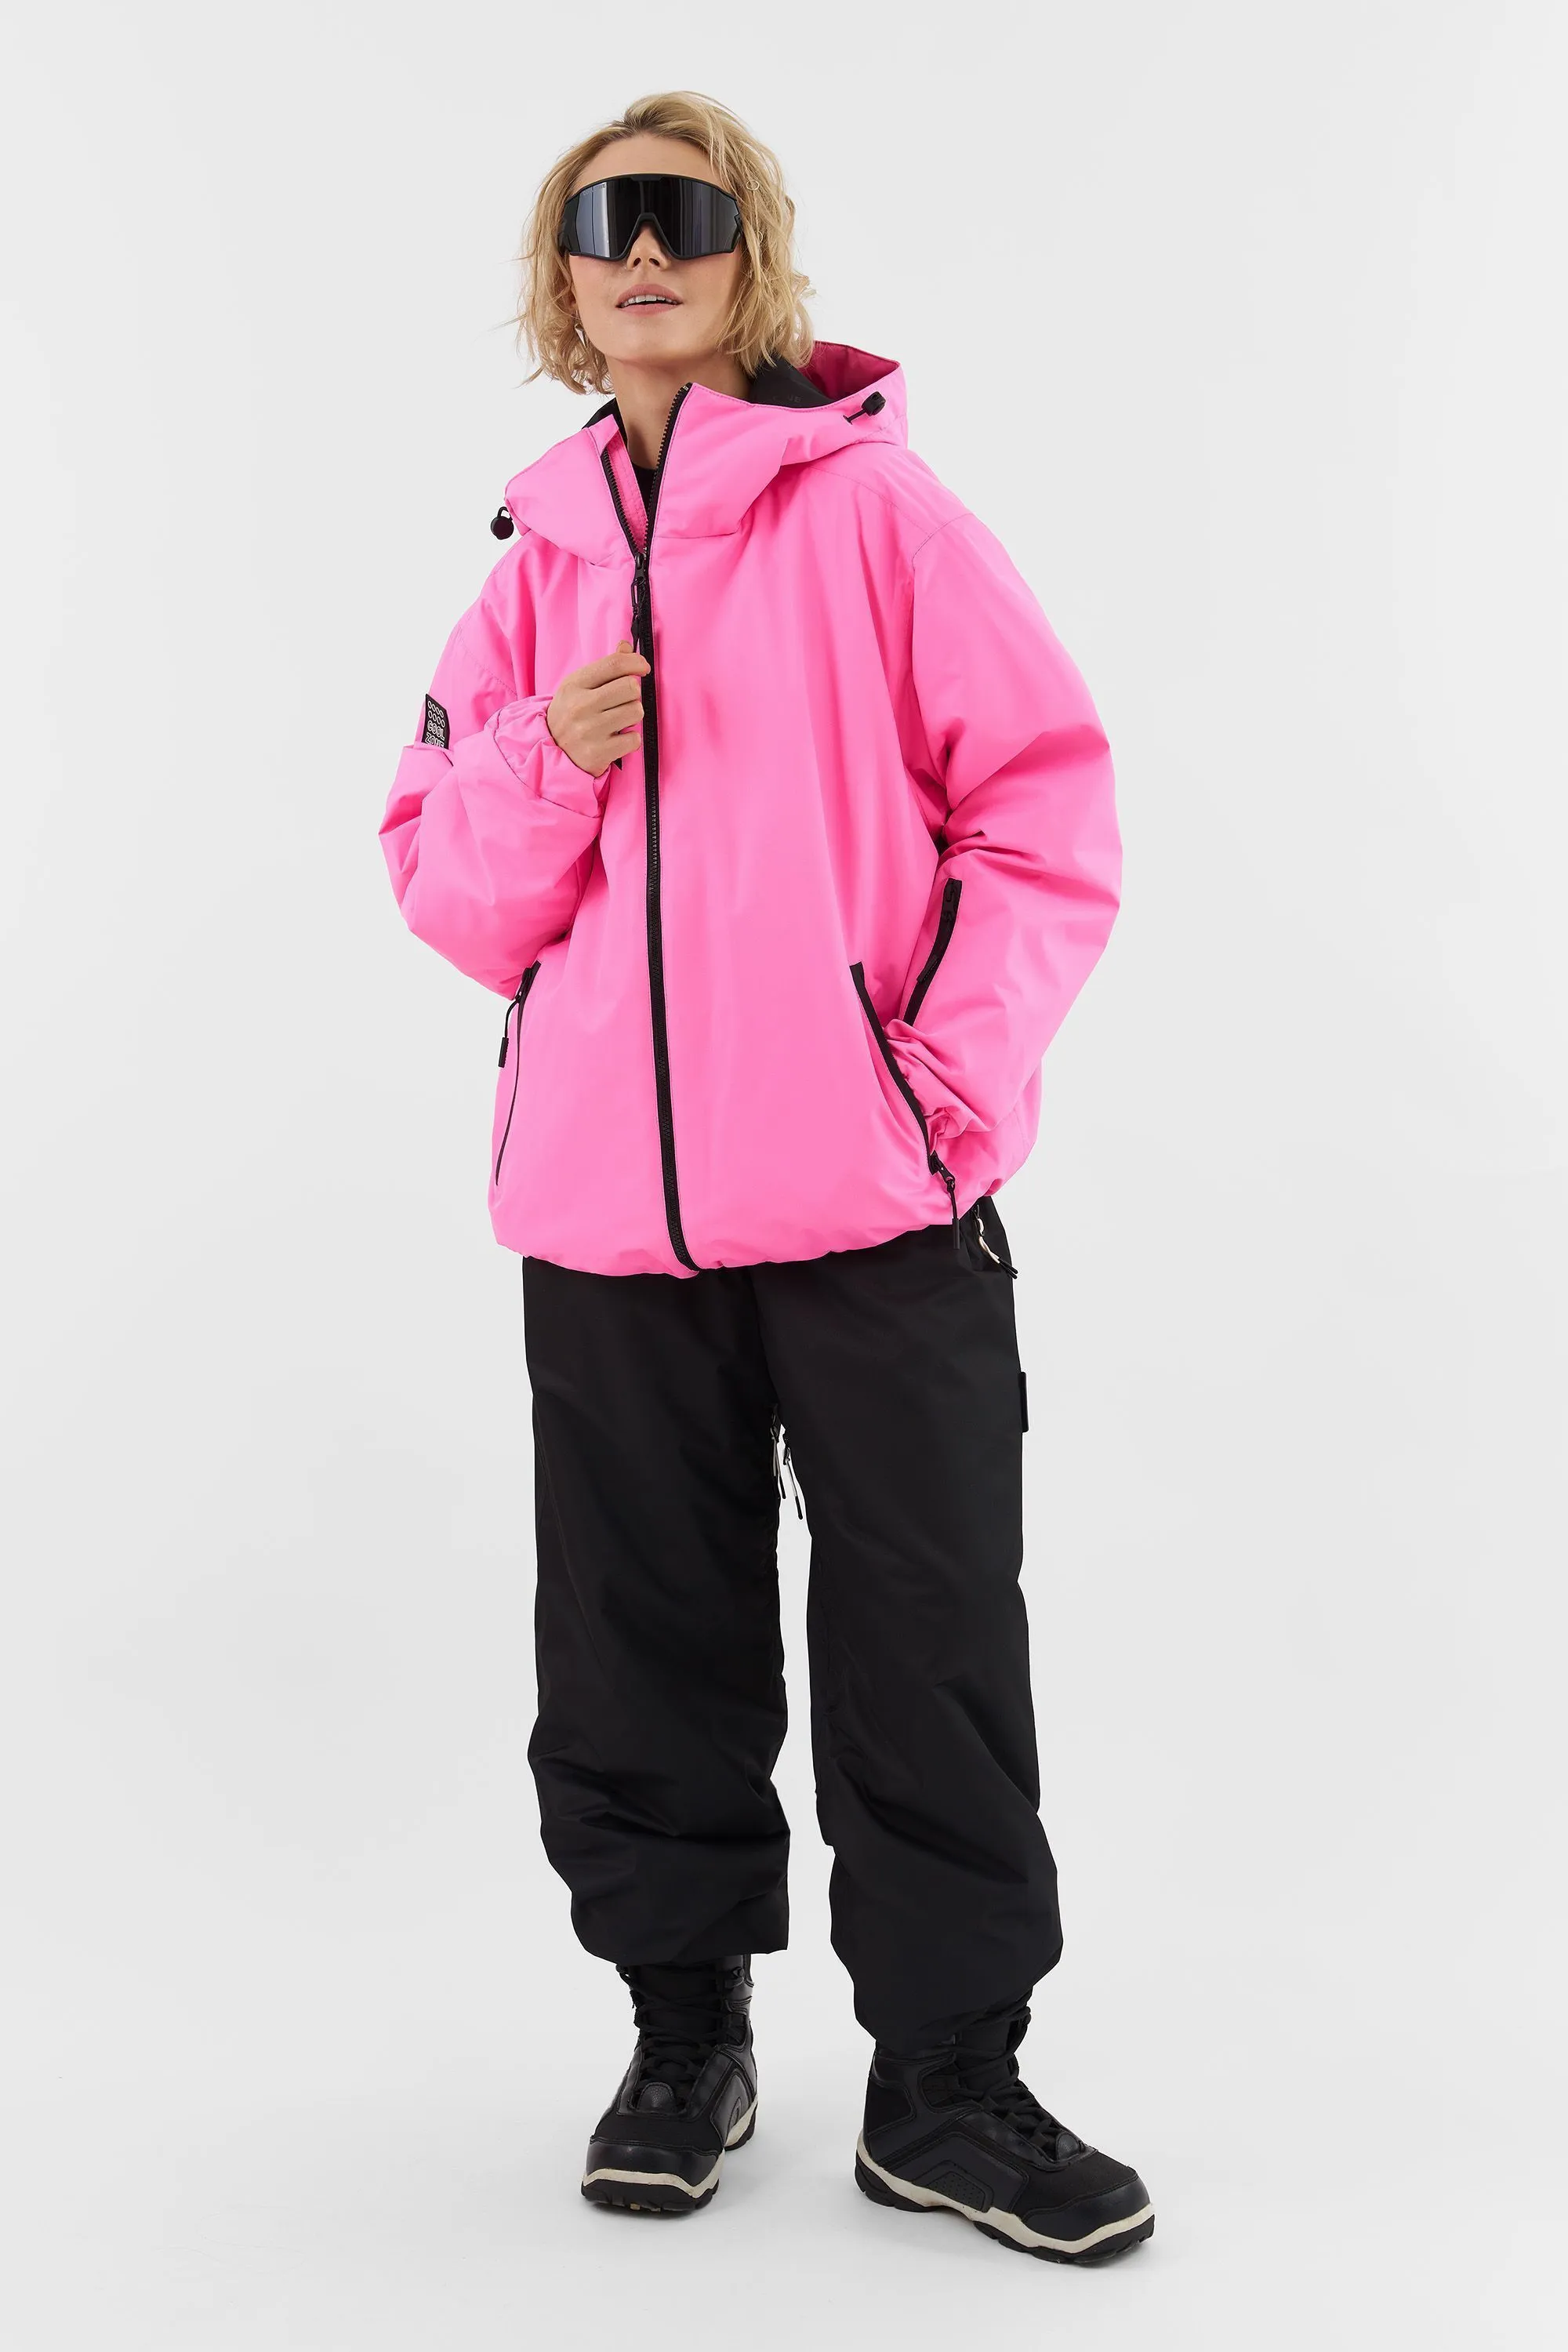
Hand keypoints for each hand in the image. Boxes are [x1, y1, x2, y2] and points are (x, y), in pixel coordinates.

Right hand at [546, 640, 649, 774]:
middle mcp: (580, 706)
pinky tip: (617, 738)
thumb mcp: (578, 685)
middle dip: (633, 693)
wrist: (551, 750)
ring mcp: (589, 731)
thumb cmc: (571, 713)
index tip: (642, 667)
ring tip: (618, 720)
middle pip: (631, 687)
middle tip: (622, 701)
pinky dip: (630, 739)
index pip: (614, 664)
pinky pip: (634, 739)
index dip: (635, 662)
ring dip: (633, 716)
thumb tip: (626, 647)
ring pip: (636, 711)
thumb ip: (604, 667)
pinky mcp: (598, 753)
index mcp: (575, 684)